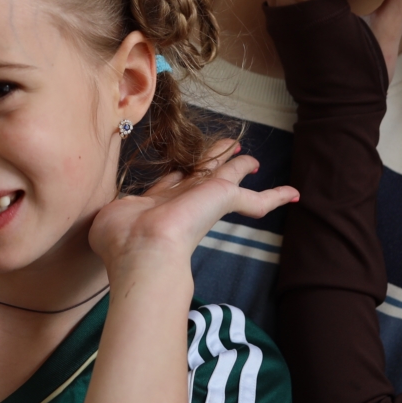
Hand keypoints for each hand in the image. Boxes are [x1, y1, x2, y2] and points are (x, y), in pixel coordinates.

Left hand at [89, 139, 297, 274]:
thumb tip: (107, 219)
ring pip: (228, 177)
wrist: (142, 251)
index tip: (185, 168)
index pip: (173, 185)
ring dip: (240, 167)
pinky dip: (275, 197)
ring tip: (253, 160)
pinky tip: (294, 195)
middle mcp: (183, 201)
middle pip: (202, 175)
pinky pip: (254, 198)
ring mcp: (203, 201)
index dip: (180, 174)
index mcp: (158, 204)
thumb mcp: (111, 217)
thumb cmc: (121, 240)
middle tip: (229, 151)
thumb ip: (115, 213)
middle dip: (214, 162)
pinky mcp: (222, 198)